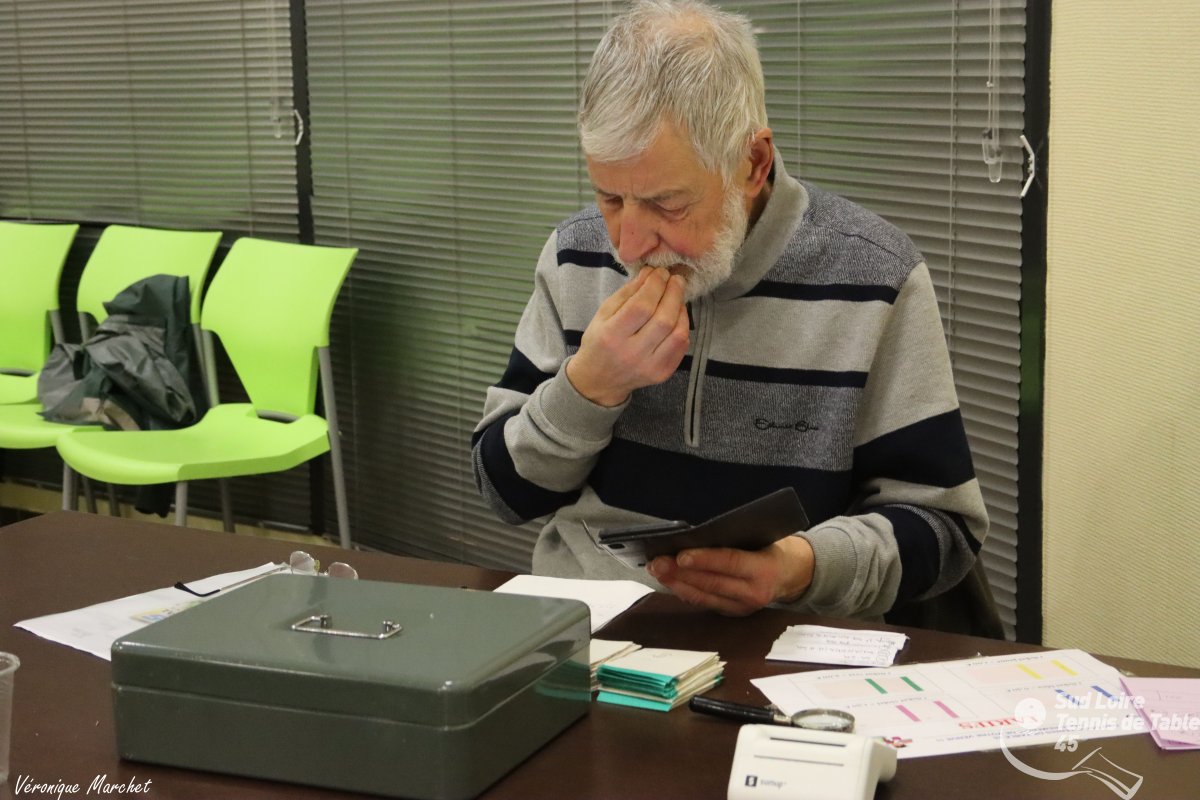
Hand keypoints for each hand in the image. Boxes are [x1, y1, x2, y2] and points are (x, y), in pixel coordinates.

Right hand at [566, 267, 689, 406]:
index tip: (661, 272)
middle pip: (663, 319)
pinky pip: (681, 346)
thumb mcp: (604, 313)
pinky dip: (683, 326)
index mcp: (611, 336)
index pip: (641, 306)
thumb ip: (627, 292)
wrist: (599, 380)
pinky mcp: (662, 373)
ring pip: (677, 333)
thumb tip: (651, 273)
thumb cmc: (600, 341)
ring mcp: (650, 367)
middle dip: (673, 293)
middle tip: (675, 279)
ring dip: (681, 309)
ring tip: (676, 296)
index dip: (655, 285)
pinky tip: (677, 315)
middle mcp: (632, 354)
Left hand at [646, 536, 815, 615]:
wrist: (792, 575)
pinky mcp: (734, 614)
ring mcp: (743, 607)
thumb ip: (734, 540)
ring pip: (705, 596)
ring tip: (658, 571)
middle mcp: (754, 593)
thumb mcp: (761, 538)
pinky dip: (686, 592)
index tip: (679, 556)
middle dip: (680, 573)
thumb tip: (695, 537)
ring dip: (677, 583)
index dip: (704, 560)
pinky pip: (706, 603)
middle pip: (711, 583)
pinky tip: (671, 581)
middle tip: (658, 562)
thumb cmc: (771, 549)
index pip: (730, 563)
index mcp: (764, 570)